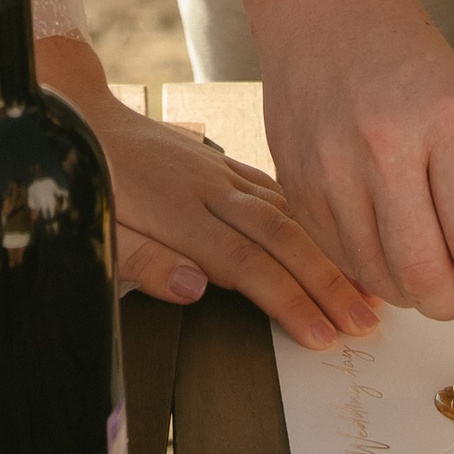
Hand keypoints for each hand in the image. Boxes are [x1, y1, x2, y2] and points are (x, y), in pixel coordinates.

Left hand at [34, 36, 378, 354]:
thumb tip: (195, 289)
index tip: (324, 335)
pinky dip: (311, 216)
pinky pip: (276, 190)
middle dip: (329, 284)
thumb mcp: (101, 228)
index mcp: (179, 213)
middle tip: (367, 323)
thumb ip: (144, 261)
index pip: (246, 265)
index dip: (289, 302)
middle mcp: (210, 190)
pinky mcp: (223, 163)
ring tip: (370, 288)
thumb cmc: (92, 181)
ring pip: (289, 213)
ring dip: (331, 252)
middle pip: (281, 239)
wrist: (83, 118)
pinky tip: (337, 237)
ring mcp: (221, 173)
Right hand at [237, 0, 453, 333]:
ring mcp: (330, 168)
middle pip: (427, 277)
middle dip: (453, 304)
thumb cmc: (403, 54)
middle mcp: (383, 146)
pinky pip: (340, 260)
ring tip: (423, 257)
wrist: (318, 3)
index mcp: (443, 118)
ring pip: (382, 280)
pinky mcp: (295, 184)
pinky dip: (370, 268)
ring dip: (412, 291)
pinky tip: (383, 236)